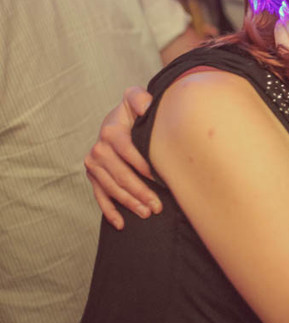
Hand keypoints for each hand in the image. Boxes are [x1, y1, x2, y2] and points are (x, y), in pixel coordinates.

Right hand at [84, 87, 160, 228]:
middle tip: (158, 206)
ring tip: (147, 213)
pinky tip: (121, 223)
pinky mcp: (92, 175)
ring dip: (129, 203)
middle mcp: (98, 149)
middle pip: (121, 175)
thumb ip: (141, 100)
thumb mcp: (135, 99)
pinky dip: (109, 211)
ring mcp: (93, 164)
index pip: (129, 153)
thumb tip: (148, 107)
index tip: (162, 179)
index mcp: (110, 132)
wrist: (117, 118)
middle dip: (140, 192)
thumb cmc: (133, 110)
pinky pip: (100, 196)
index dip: (145, 167)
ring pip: (113, 188)